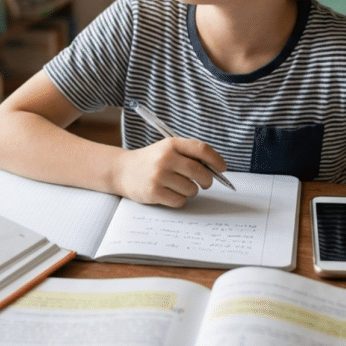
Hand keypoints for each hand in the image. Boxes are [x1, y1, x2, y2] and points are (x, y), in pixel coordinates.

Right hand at [113, 137, 227, 206]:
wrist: (123, 170)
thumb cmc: (152, 160)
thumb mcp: (168, 149)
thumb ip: (189, 154)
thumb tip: (216, 169)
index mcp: (172, 144)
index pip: (202, 149)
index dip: (216, 160)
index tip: (222, 168)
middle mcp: (166, 158)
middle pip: (200, 172)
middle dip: (207, 180)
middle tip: (205, 183)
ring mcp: (159, 175)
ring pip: (192, 189)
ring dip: (191, 191)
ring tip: (179, 186)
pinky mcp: (154, 192)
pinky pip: (180, 201)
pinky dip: (180, 199)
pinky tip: (170, 193)